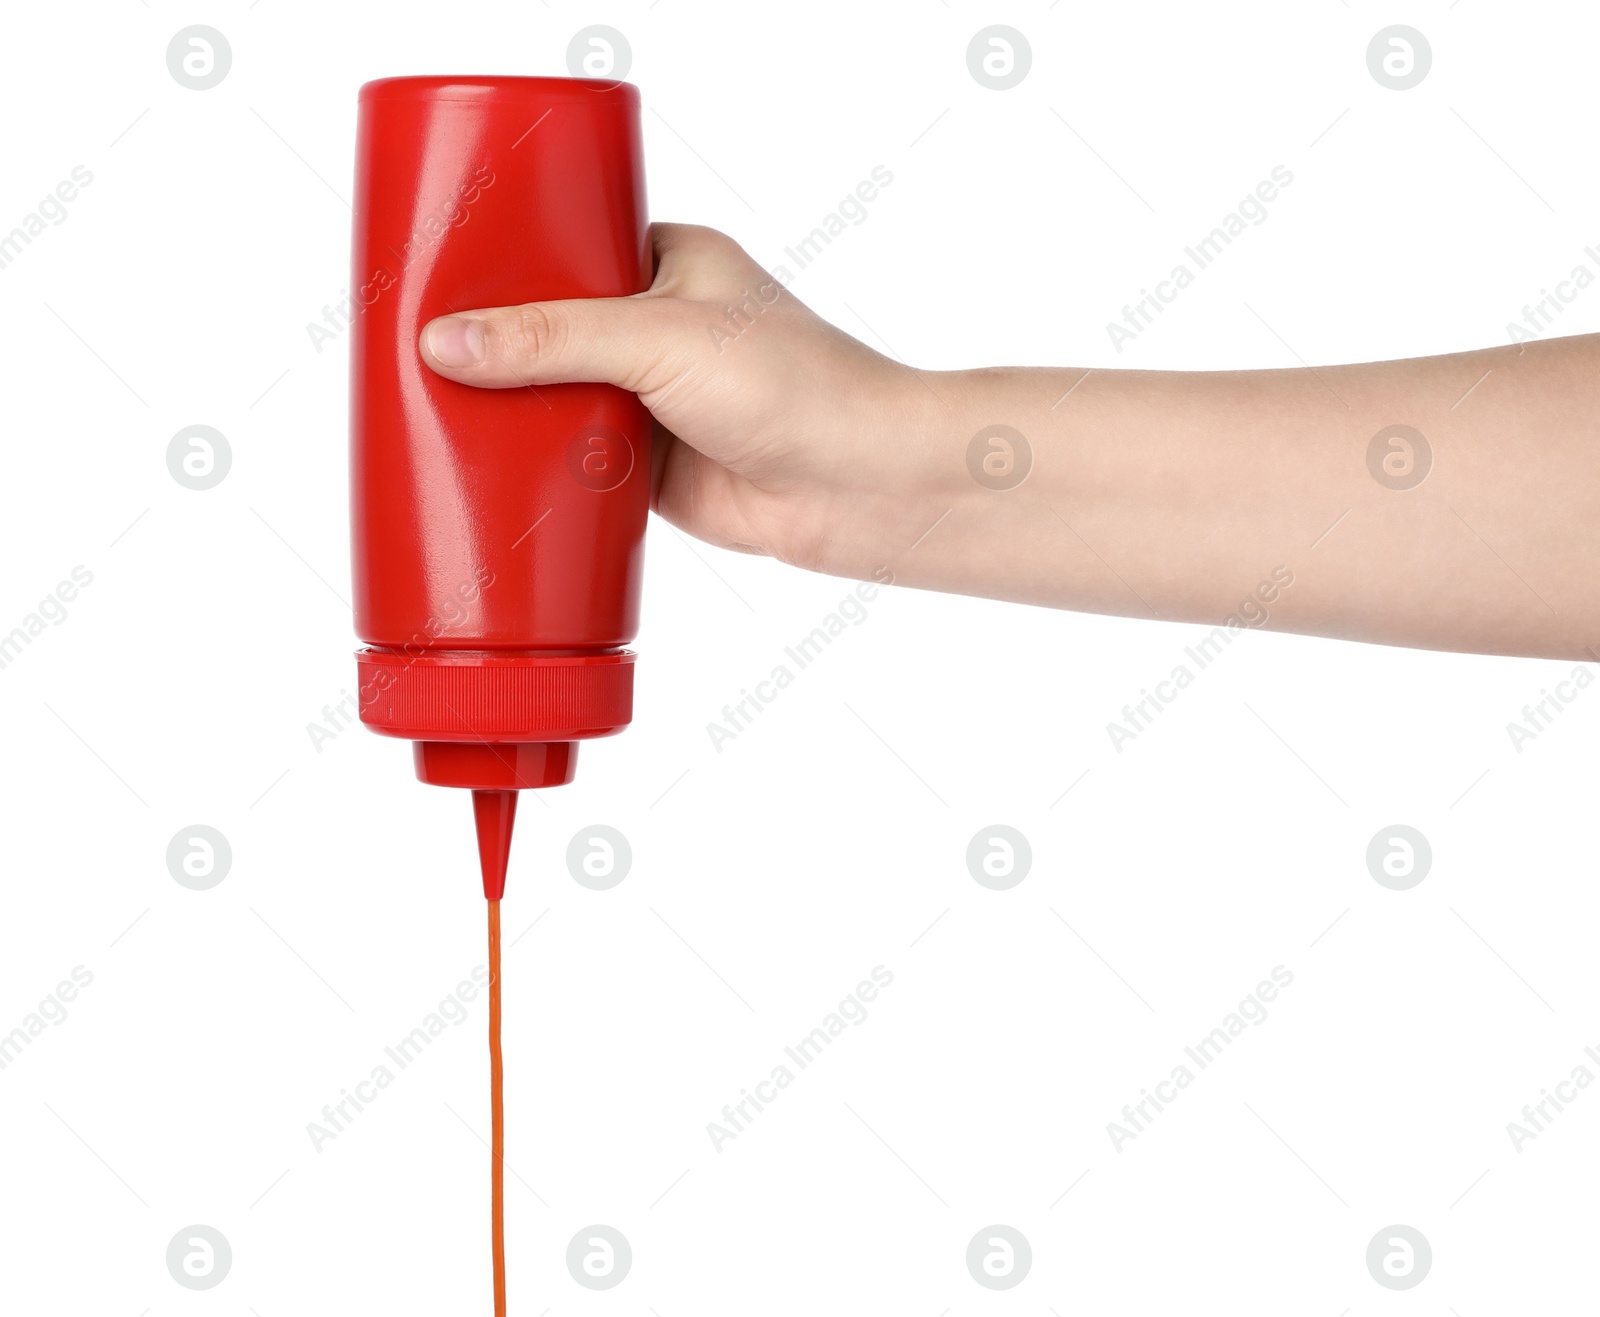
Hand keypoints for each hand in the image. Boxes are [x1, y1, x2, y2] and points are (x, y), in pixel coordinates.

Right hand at [418, 223, 946, 583]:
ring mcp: (652, 399)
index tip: (433, 270)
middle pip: (550, 330)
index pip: (564, 247)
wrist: (856, 487)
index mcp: (668, 263)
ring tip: (422, 403)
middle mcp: (658, 328)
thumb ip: (551, 339)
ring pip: (558, 398)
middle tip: (411, 344)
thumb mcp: (658, 339)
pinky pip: (574, 460)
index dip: (501, 261)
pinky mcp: (650, 465)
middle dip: (495, 344)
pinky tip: (480, 464)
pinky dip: (537, 465)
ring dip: (512, 409)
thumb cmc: (792, 385)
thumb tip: (446, 340)